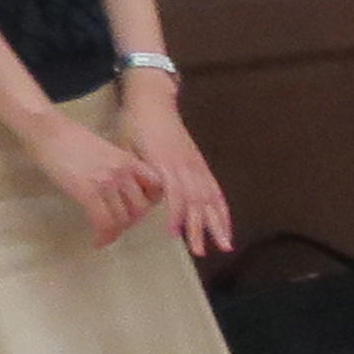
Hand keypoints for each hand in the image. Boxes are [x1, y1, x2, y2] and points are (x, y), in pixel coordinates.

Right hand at [14, 107, 165, 248]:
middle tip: (117, 224)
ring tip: (105, 232)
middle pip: (140, 208)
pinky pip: (104, 223)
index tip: (136, 207)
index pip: (156, 187)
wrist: (46, 129)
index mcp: (128, 160)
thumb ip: (117, 167)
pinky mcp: (88, 192)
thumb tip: (120, 187)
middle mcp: (122, 172)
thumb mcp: (104, 150)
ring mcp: (107, 183)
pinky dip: (103, 236)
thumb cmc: (69, 138)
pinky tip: (97, 241)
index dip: (150, 202)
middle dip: (130, 220)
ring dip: (115, 231)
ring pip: (123, 219)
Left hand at [115, 78, 230, 257]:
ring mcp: (197, 166)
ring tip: (224, 246)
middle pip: (196, 201)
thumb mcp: (127, 144)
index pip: (174, 193)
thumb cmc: (136, 123)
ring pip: (210, 199)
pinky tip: (226, 226)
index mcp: (165, 162)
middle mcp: (185, 166)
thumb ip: (138, 171)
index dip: (175, 214)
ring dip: (218, 224)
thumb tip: (149, 197)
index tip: (173, 234)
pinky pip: (216, 191)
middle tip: (199, 252)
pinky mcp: (202, 166)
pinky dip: (222, 210)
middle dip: (199, 228)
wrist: (153, 101)